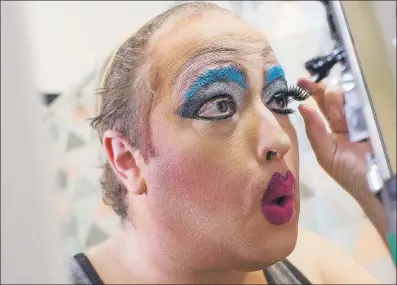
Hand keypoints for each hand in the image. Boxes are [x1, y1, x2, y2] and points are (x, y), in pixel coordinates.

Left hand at [297, 78, 370, 199]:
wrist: (376, 186)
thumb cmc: (349, 173)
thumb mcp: (327, 155)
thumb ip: (315, 133)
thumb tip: (302, 107)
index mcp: (332, 128)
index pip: (321, 106)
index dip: (312, 92)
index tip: (301, 82)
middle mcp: (347, 121)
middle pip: (336, 98)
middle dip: (327, 92)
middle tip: (323, 91)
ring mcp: (363, 119)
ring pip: (351, 98)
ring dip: (341, 96)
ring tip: (335, 99)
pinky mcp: (378, 119)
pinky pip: (368, 104)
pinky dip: (361, 98)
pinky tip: (355, 94)